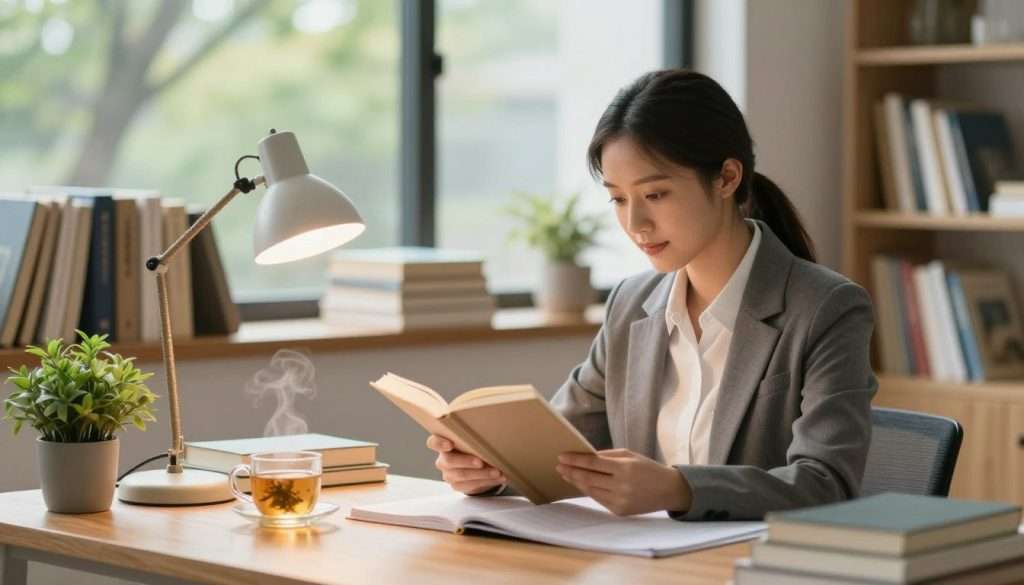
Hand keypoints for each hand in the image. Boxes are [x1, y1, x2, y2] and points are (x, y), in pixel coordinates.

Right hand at [426, 434, 506, 494]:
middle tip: (481, 462)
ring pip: (462, 475)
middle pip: (449, 461)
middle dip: (466, 461)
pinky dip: (486, 481)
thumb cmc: (473, 446)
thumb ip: (474, 435)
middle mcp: (443, 459)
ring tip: (497, 471)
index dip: (439, 443)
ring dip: (482, 473)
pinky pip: (470, 485)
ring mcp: (449, 474)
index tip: (450, 444)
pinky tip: (498, 478)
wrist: (475, 465)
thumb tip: (493, 427)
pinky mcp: (457, 485)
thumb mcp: (472, 438)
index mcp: (443, 443)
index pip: (433, 442)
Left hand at [556, 448, 691, 515]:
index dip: (575, 460)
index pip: (593, 463)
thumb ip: (607, 456)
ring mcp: (620, 501)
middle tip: (558, 466)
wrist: (668, 490)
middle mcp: (622, 486)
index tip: (561, 456)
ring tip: (566, 474)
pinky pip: (598, 499)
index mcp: (625, 468)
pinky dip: (588, 491)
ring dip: (576, 482)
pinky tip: (580, 484)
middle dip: (571, 471)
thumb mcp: (630, 455)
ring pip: (591, 490)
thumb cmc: (647, 468)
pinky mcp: (619, 511)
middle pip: (588, 478)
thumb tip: (584, 456)